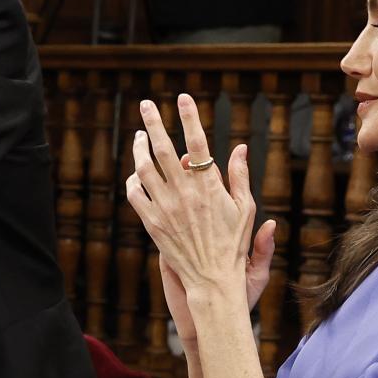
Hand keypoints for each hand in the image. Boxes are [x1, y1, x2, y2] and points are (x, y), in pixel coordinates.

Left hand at [124, 94, 266, 342]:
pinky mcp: (152, 223)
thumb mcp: (245, 208)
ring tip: (139, 135)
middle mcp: (184, 194)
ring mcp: (165, 208)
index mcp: (209, 186)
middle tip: (146, 105)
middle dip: (153, 122)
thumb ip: (239, 175)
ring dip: (139, 148)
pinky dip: (133, 180)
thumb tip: (239, 147)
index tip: (182, 98)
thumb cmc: (233, 244)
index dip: (189, 117)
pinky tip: (135, 172)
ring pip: (144, 168)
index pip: (196, 143)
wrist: (212, 279)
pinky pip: (135, 195)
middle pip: (163, 149)